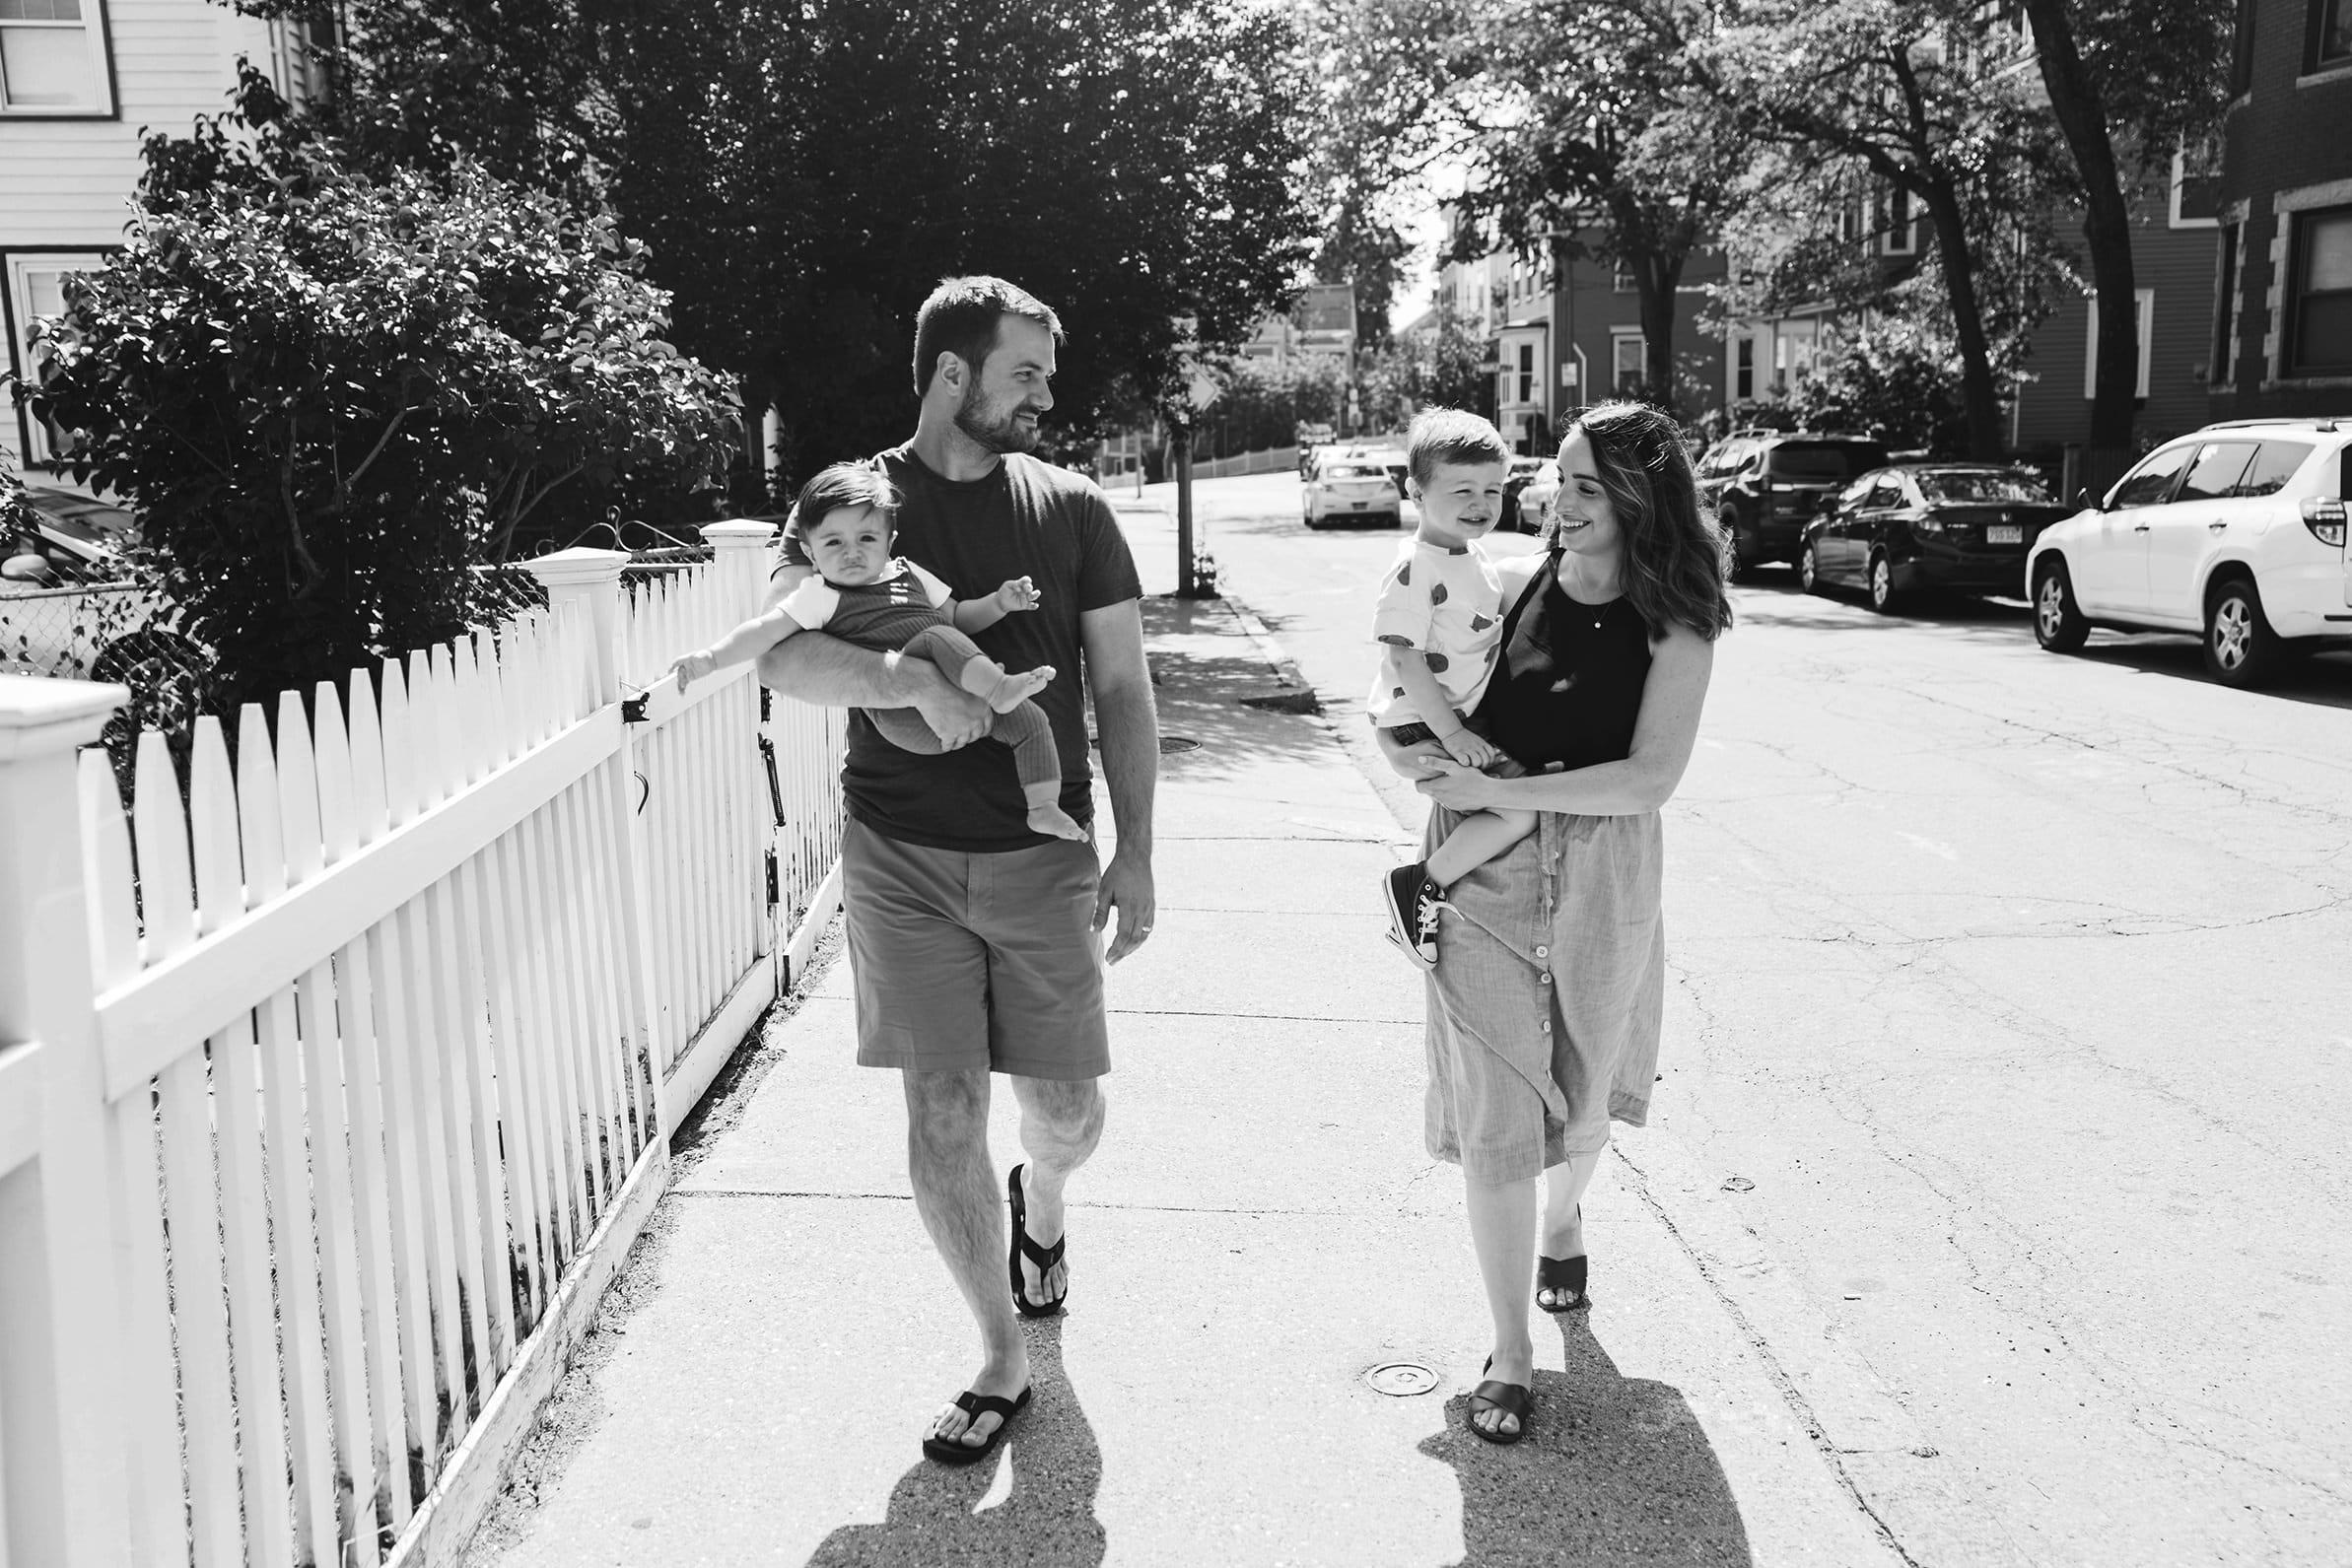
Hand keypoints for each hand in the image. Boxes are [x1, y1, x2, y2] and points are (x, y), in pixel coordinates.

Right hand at [670, 649, 715, 691]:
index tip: (670, 672)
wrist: (711, 661)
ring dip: (680, 685)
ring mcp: (687, 672)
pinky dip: (683, 688)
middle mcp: (685, 666)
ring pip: (681, 679)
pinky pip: (685, 683)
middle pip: (679, 672)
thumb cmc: (706, 656)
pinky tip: (682, 694)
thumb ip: (699, 657)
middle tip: (683, 685)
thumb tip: (695, 657)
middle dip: (680, 679)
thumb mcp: (703, 656)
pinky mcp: (691, 677)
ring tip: (681, 693)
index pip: (678, 662)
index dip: (673, 666)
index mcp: (686, 659)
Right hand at [909, 662, 990, 748]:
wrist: (929, 686)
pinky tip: (943, 744)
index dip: (980, 730)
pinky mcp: (948, 734)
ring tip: (952, 740)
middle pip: (975, 736)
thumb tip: (1002, 664)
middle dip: (969, 736)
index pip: (987, 727)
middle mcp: (976, 720)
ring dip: (957, 743)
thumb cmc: (948, 680)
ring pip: (962, 743)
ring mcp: (962, 728)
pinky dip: (946, 746)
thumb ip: (987, 679)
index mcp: (983, 708)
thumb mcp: (972, 680)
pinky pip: (949, 746)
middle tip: (962, 735)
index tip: (974, 730)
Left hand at [995, 576, 1041, 613]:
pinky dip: (1034, 606)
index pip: (1026, 580)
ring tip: (1035, 594)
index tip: (1027, 580)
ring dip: (1035, 595)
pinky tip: (1036, 605)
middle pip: (1030, 588)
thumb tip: (1019, 588)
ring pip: (1033, 596)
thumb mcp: (1007, 585)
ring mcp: (1026, 598)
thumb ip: (1014, 584)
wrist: (1001, 602)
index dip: (1027, 580)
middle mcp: (1025, 590)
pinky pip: (1031, 606)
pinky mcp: (1025, 605)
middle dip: (1029, 587)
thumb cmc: (1005, 591)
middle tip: (1027, 588)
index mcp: (1021, 584)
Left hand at [1093, 848, 1155, 963]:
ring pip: (1144, 935)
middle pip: (1135, 939)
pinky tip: (1133, 942)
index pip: (1124, 935)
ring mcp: (1149, 908)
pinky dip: (1141, 938)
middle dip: (1123, 952)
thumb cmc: (1117, 873)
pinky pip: (1149, 927)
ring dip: (1133, 947)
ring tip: (1121, 954)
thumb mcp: (1104, 891)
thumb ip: (1101, 912)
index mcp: (1130, 906)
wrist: (1135, 857)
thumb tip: (1094, 931)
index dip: (1117, 949)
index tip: (1108, 958)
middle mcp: (1143, 909)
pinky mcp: (1152, 905)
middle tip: (1112, 961)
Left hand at [1415, 756, 1499, 811]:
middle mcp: (1441, 799)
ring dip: (1442, 789)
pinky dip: (1450, 795)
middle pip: (1429, 792)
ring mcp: (1449, 805)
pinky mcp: (1457, 808)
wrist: (1489, 793)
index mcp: (1437, 788)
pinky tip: (1460, 787)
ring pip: (1439, 797)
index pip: (1419, 787)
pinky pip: (1449, 801)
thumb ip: (1435, 762)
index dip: (1421, 780)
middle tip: (1440, 774)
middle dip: (1432, 784)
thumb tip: (1420, 759)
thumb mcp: (1453, 766)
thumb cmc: (1472, 777)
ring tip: (1452, 780)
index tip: (1427, 773)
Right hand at [1440, 727, 1502, 768]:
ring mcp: (1468, 749)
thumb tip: (1501, 753)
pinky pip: (1465, 761)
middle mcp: (1476, 746)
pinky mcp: (1458, 752)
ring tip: (1469, 766)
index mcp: (1482, 744)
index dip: (1490, 762)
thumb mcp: (1479, 741)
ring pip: (1477, 762)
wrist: (1451, 730)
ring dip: (1474, 766)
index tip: (1485, 764)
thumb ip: (1488, 749)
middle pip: (1486, 761)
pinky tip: (1463, 763)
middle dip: (1483, 766)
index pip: (1492, 755)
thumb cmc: (1465, 739)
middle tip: (1476, 767)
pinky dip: (1465, 763)